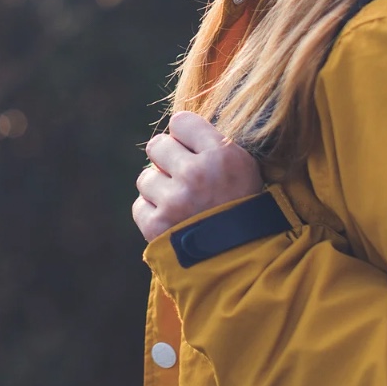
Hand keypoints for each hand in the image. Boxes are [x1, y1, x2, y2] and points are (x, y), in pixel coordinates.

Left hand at [132, 110, 265, 241]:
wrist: (246, 264)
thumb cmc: (246, 212)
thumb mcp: (245, 171)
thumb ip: (212, 146)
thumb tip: (176, 131)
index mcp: (222, 155)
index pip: (180, 122)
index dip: (185, 136)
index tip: (192, 150)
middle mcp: (196, 173)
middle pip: (157, 145)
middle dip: (167, 160)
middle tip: (185, 179)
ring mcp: (174, 200)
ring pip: (145, 177)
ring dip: (160, 189)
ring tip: (182, 205)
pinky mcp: (157, 226)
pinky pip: (140, 206)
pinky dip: (153, 214)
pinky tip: (174, 222)